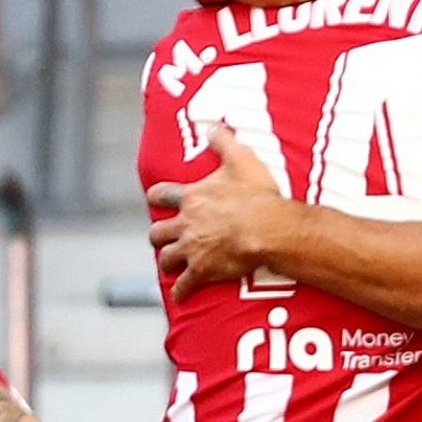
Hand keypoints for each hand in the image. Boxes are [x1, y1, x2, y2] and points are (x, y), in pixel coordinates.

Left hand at [146, 125, 284, 301]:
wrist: (266, 228)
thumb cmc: (256, 195)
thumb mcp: (241, 159)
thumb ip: (224, 141)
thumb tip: (212, 126)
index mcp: (192, 197)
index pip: (162, 195)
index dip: (157, 197)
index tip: (155, 199)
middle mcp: (186, 223)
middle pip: (157, 232)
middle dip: (158, 236)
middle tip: (162, 238)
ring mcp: (192, 248)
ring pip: (166, 258)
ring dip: (166, 261)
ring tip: (170, 264)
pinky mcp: (201, 270)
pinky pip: (184, 285)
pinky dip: (181, 291)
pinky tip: (180, 295)